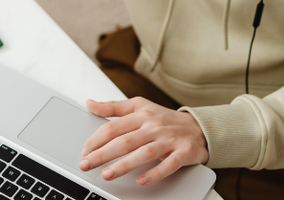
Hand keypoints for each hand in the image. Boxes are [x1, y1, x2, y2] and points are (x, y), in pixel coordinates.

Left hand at [79, 97, 207, 185]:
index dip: (96, 139)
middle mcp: (154, 126)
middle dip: (102, 154)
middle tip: (86, 164)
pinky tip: (141, 181)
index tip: (84, 151)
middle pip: (124, 141)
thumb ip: (113, 107)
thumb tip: (90, 103)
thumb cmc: (164, 119)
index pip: (114, 127)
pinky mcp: (183, 153)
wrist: (199, 127)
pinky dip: (154, 173)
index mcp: (141, 115)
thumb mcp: (139, 106)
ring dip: (124, 165)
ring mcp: (169, 140)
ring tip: (107, 174)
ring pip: (144, 153)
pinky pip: (168, 165)